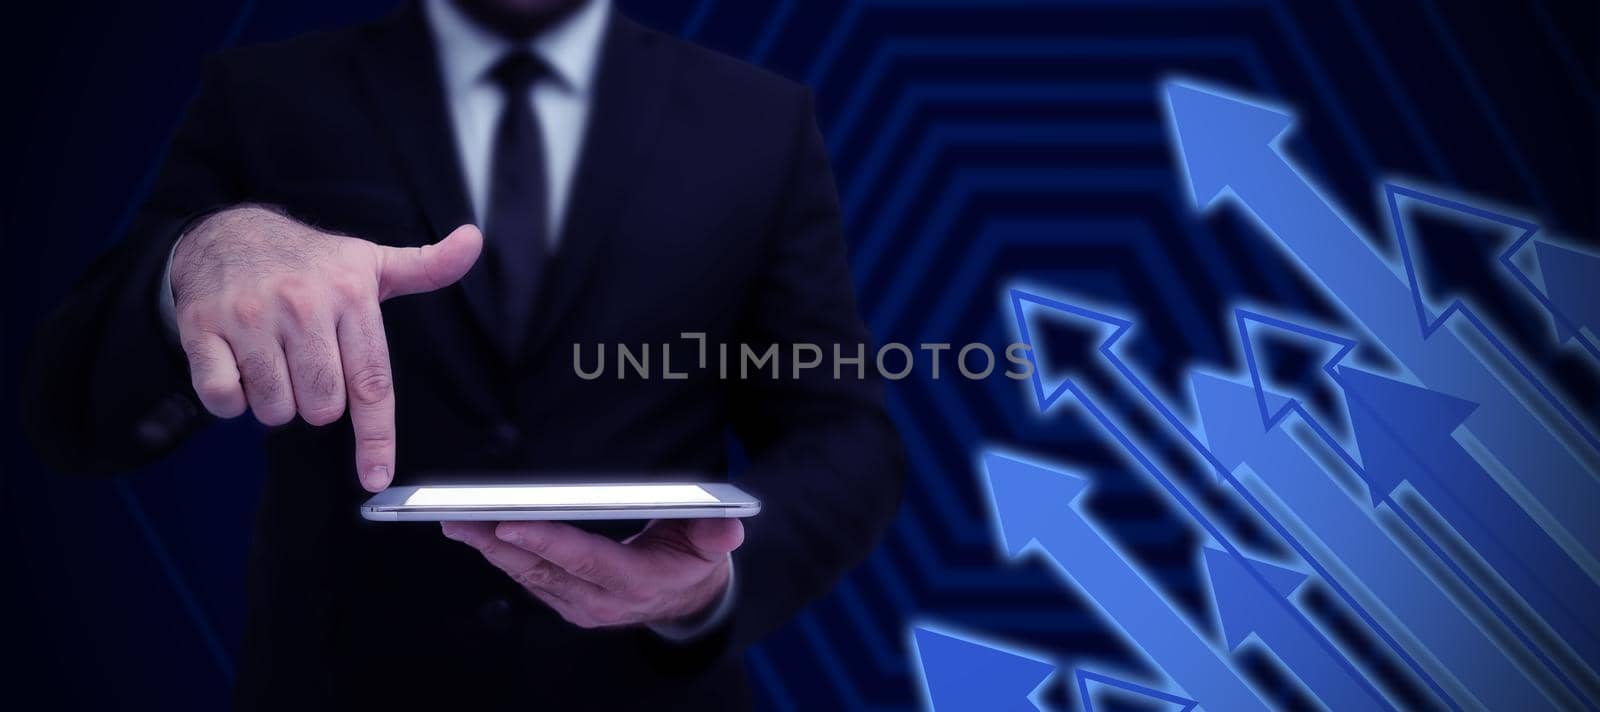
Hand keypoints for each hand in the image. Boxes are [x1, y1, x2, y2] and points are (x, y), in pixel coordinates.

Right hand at [170, 205, 481, 490]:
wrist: (225, 233)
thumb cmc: (308, 262)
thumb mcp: (370, 262)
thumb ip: (426, 266)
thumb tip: (472, 242)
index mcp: (351, 295)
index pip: (372, 382)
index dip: (376, 437)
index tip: (376, 477)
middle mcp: (302, 304)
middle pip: (321, 406)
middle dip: (317, 403)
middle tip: (307, 367)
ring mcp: (249, 316)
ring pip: (275, 409)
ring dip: (275, 401)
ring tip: (273, 362)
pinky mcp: (203, 328)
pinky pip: (223, 399)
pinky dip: (231, 399)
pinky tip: (238, 367)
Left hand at [442, 518, 743, 628]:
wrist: (689, 601)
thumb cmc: (694, 561)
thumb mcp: (712, 546)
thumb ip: (717, 535)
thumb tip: (728, 526)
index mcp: (635, 583)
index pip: (585, 560)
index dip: (547, 542)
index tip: (511, 524)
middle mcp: (601, 600)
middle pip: (542, 570)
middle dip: (498, 544)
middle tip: (462, 518)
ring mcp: (580, 605)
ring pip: (527, 577)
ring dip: (490, 551)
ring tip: (458, 522)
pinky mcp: (566, 602)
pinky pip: (528, 580)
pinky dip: (502, 557)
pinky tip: (479, 535)